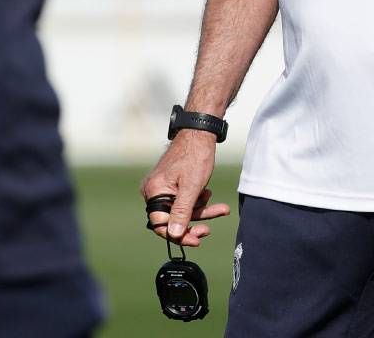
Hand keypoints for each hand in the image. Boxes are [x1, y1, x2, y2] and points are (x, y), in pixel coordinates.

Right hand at [140, 131, 230, 247]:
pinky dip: (197, 200)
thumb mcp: (192, 188)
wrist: (200, 132)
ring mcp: (163, 186)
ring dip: (201, 210)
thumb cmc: (195, 156)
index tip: (196, 240)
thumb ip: (182, 212)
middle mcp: (154, 190)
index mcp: (154, 191)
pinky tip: (208, 192)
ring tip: (219, 208)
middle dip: (193, 222)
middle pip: (172, 218)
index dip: (179, 235)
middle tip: (207, 230)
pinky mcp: (172, 183)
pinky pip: (183, 199)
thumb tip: (174, 235)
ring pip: (181, 209)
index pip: (162, 224)